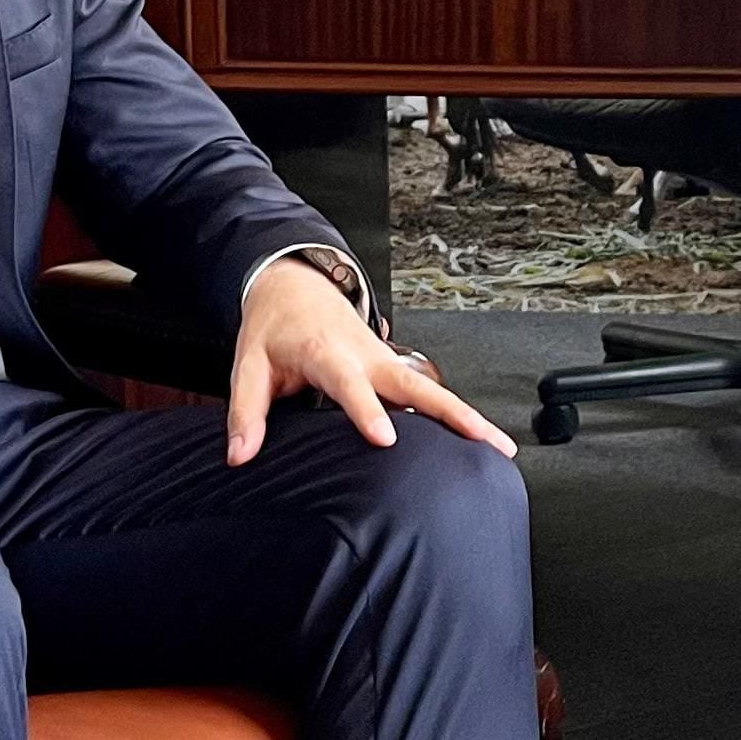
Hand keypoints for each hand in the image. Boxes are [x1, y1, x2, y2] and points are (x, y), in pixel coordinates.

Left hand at [224, 257, 516, 465]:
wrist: (294, 285)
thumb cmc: (274, 326)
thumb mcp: (249, 364)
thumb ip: (246, 412)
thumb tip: (240, 454)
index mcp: (328, 352)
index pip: (350, 384)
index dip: (367, 410)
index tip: (385, 438)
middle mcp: (366, 357)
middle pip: (415, 386)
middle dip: (451, 413)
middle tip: (482, 439)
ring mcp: (386, 362)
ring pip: (433, 391)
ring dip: (467, 417)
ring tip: (500, 448)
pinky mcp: (394, 370)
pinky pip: (427, 395)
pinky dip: (455, 416)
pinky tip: (479, 443)